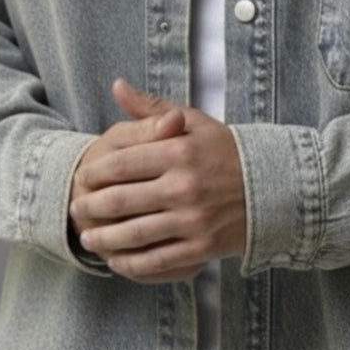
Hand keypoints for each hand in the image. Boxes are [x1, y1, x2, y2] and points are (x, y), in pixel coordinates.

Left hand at [69, 79, 245, 282]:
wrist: (274, 186)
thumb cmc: (226, 150)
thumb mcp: (193, 122)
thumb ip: (152, 109)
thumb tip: (117, 85)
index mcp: (179, 152)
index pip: (122, 163)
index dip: (95, 173)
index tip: (81, 178)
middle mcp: (184, 186)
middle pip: (121, 201)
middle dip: (91, 208)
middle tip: (76, 209)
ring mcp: (193, 220)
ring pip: (134, 234)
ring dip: (105, 240)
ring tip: (89, 239)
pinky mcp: (202, 247)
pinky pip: (157, 260)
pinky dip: (132, 264)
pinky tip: (117, 261)